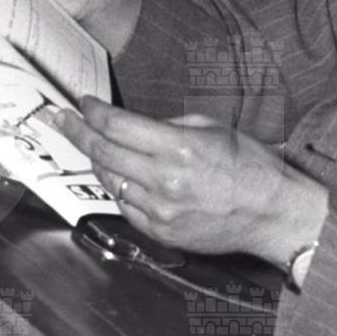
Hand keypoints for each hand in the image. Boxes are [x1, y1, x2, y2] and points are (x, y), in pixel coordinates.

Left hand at [49, 97, 326, 262]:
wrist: (272, 213)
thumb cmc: (251, 168)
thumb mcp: (212, 129)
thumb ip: (168, 126)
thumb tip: (133, 125)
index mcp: (178, 148)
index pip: (116, 126)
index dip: (92, 112)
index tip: (82, 104)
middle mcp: (164, 181)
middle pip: (102, 152)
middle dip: (78, 131)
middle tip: (64, 120)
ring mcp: (160, 211)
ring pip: (109, 181)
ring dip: (97, 161)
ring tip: (92, 147)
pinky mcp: (161, 232)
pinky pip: (126, 207)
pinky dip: (120, 189)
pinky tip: (123, 177)